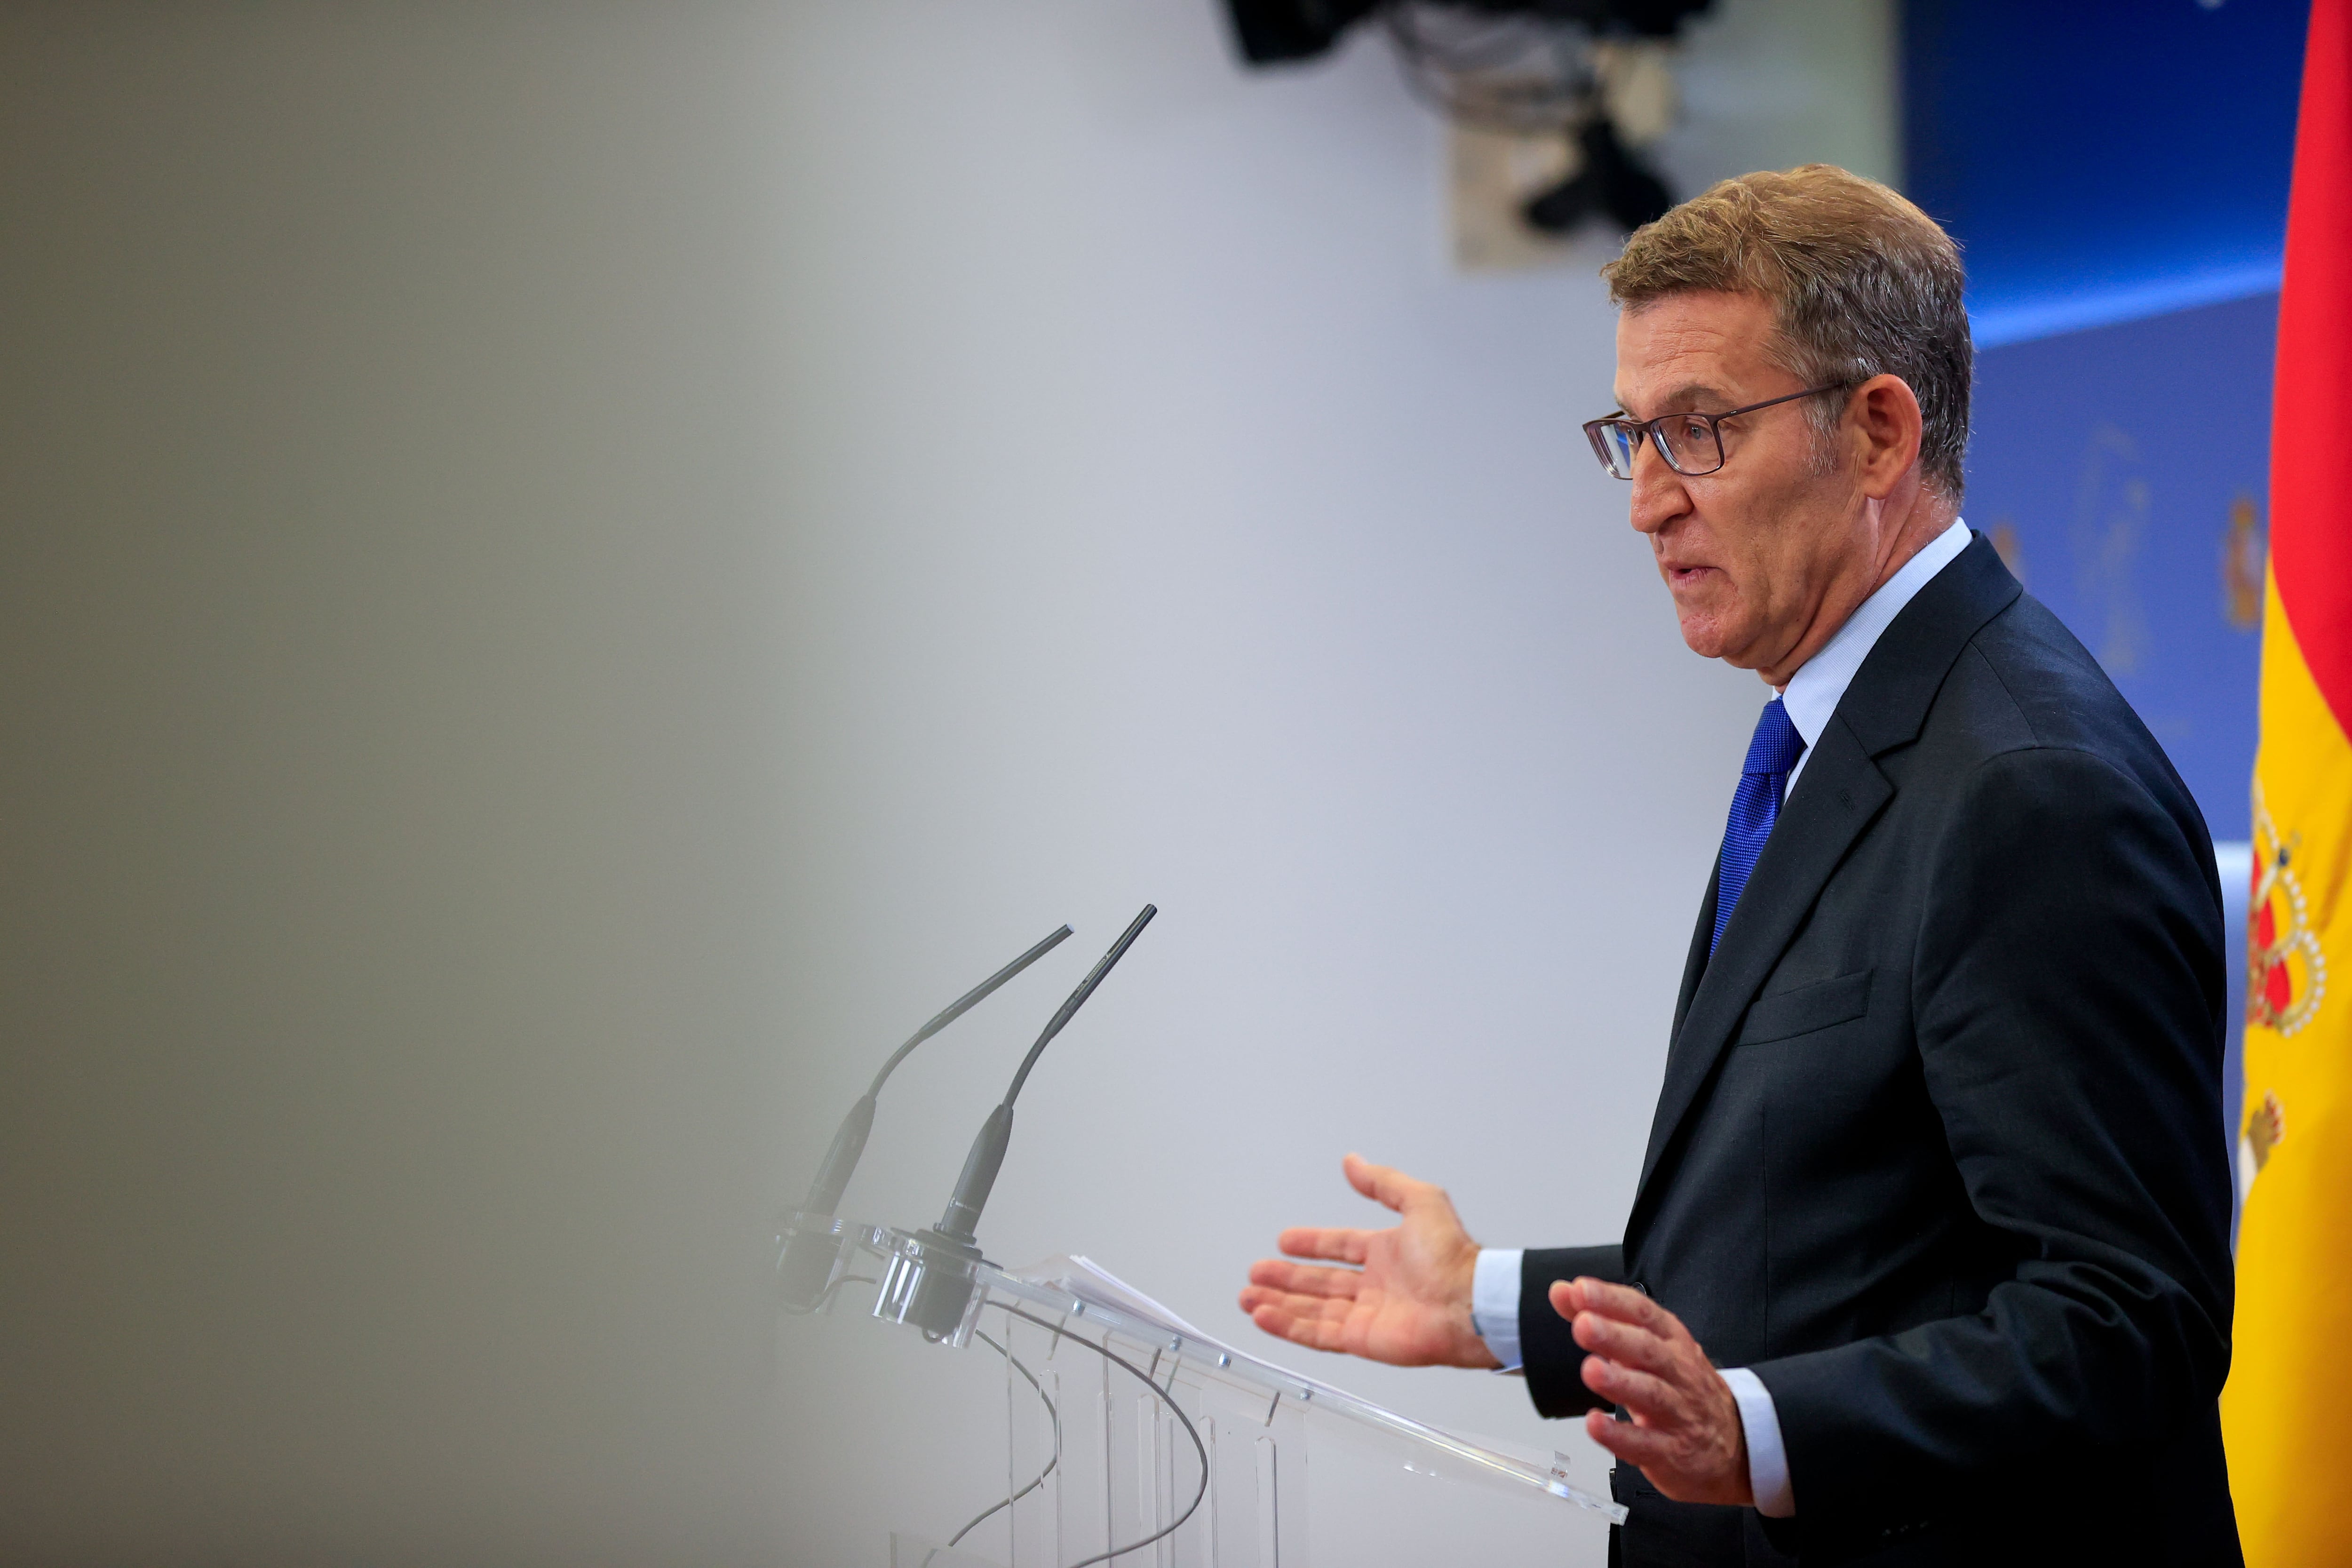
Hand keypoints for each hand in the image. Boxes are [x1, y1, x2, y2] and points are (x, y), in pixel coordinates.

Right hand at [1237, 1153, 1496, 1368]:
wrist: (1468, 1305)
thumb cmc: (1453, 1257)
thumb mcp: (1420, 1201)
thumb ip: (1383, 1182)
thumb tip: (1353, 1162)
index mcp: (1389, 1254)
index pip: (1340, 1247)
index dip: (1312, 1244)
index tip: (1285, 1241)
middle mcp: (1376, 1286)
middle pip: (1320, 1281)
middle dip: (1285, 1278)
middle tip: (1256, 1274)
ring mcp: (1367, 1315)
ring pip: (1312, 1309)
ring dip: (1279, 1303)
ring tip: (1249, 1297)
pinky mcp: (1362, 1340)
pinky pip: (1318, 1334)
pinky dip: (1289, 1327)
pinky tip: (1265, 1318)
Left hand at [1552, 1277, 1752, 1505]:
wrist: (1735, 1444)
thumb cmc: (1681, 1389)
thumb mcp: (1648, 1348)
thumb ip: (1601, 1318)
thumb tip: (1562, 1291)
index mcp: (1672, 1341)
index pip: (1643, 1313)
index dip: (1612, 1300)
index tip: (1581, 1290)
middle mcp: (1678, 1372)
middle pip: (1648, 1350)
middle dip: (1614, 1336)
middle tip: (1583, 1325)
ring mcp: (1678, 1413)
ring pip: (1651, 1394)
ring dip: (1619, 1381)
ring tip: (1590, 1370)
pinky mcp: (1672, 1452)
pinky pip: (1644, 1444)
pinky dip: (1618, 1435)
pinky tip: (1596, 1425)